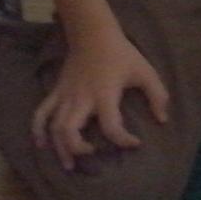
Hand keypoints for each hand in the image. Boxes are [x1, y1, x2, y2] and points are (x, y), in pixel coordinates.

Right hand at [31, 26, 164, 171]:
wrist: (93, 34)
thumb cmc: (121, 54)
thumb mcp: (145, 71)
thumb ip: (158, 95)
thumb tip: (163, 120)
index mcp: (104, 94)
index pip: (111, 125)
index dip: (123, 139)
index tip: (135, 143)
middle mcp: (81, 98)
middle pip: (69, 131)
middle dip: (78, 149)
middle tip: (92, 155)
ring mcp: (65, 96)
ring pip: (53, 127)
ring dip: (59, 147)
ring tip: (69, 165)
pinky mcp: (56, 92)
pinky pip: (40, 113)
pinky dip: (37, 130)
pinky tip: (41, 144)